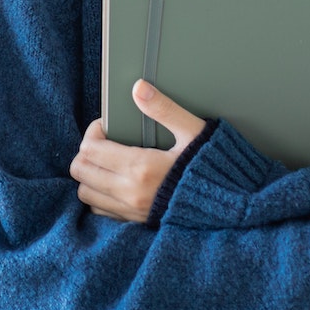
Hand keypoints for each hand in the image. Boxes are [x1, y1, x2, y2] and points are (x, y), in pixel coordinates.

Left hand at [69, 80, 207, 222]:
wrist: (230, 205)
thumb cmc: (213, 166)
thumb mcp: (192, 131)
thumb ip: (164, 109)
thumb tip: (139, 88)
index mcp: (141, 167)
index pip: (90, 149)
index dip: (93, 132)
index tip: (107, 126)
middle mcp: (130, 192)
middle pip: (80, 171)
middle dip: (86, 152)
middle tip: (103, 142)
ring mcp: (131, 210)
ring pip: (85, 193)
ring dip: (90, 175)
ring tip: (107, 162)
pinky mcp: (135, 221)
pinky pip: (100, 211)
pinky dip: (100, 196)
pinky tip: (114, 183)